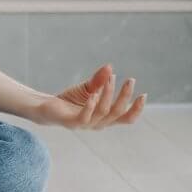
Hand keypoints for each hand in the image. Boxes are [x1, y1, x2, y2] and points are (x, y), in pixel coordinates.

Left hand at [31, 64, 145, 129]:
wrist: (47, 107)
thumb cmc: (70, 100)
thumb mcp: (88, 88)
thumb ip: (99, 81)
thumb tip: (110, 66)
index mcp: (105, 118)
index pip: (126, 118)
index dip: (136, 109)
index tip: (143, 94)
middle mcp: (98, 124)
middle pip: (117, 112)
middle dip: (125, 96)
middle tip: (130, 80)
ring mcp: (86, 124)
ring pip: (103, 111)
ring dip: (109, 93)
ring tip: (111, 78)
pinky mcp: (72, 123)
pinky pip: (84, 116)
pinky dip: (90, 105)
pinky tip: (94, 94)